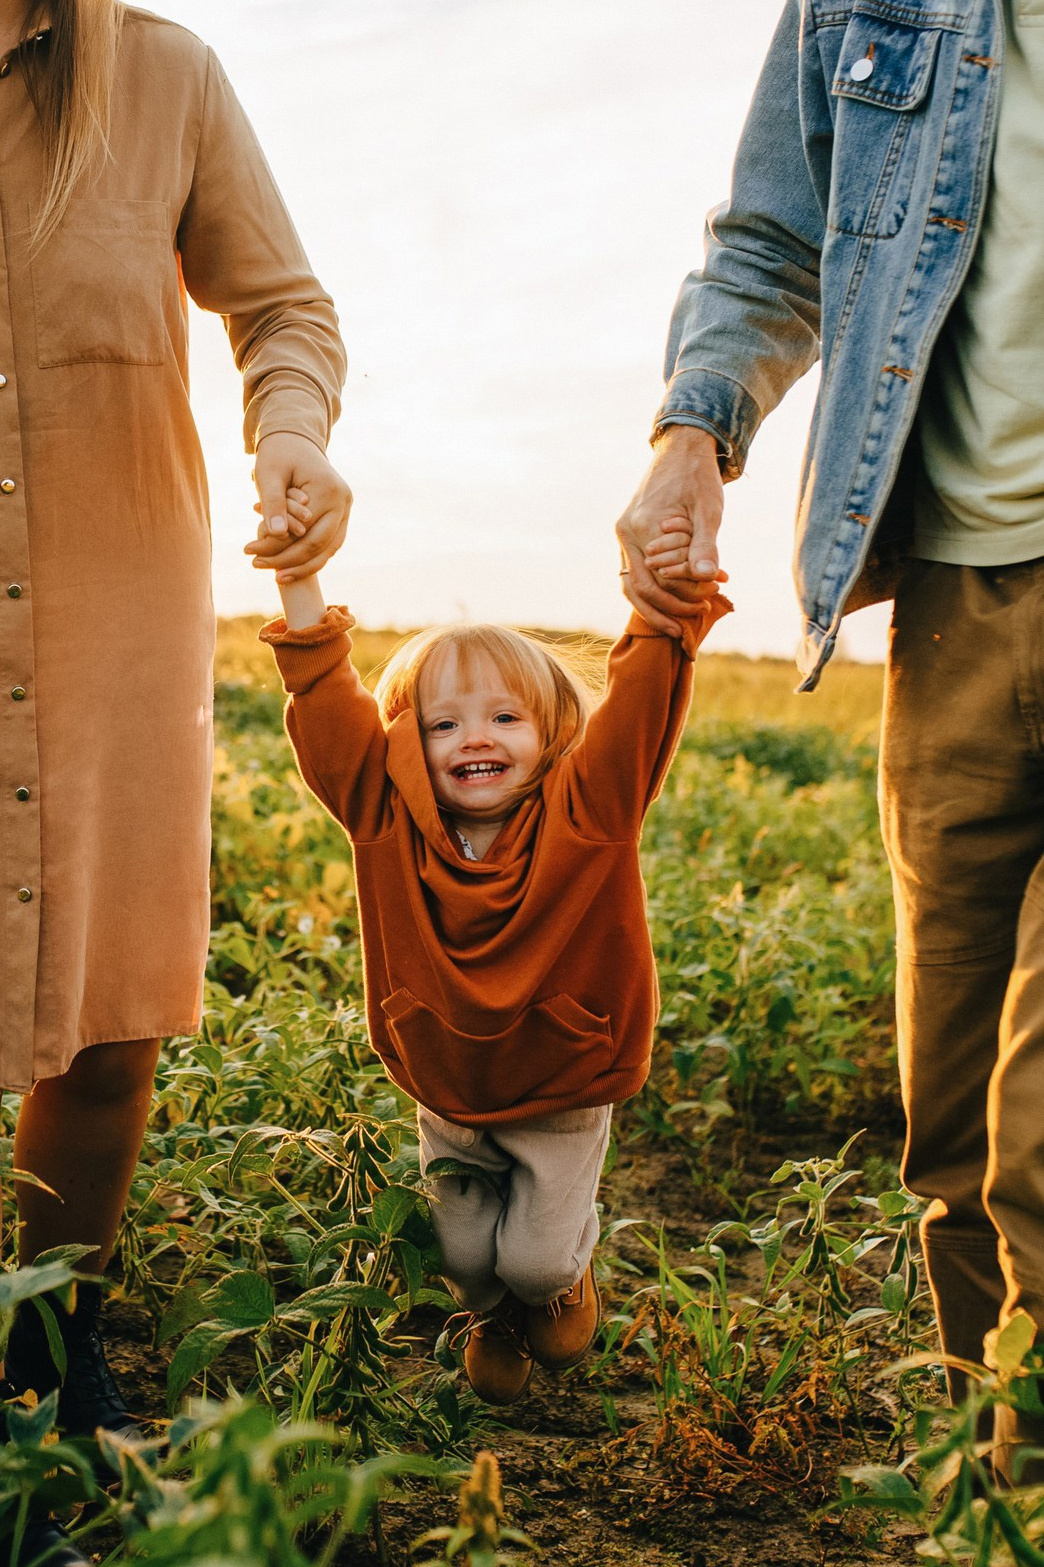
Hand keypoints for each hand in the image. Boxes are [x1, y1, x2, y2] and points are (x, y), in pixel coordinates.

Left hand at [244, 432, 351, 582]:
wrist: (296, 440)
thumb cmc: (279, 454)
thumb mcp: (269, 474)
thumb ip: (273, 503)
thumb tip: (276, 536)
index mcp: (328, 490)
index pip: (303, 531)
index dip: (277, 548)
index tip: (250, 553)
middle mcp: (343, 502)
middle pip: (318, 545)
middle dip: (289, 561)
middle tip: (258, 567)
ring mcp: (346, 509)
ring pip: (327, 549)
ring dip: (302, 565)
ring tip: (275, 575)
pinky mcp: (341, 515)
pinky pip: (329, 544)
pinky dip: (311, 557)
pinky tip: (289, 566)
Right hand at [615, 425, 725, 633]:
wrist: (682, 449)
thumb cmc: (698, 477)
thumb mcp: (709, 509)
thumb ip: (706, 544)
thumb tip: (708, 578)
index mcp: (641, 527)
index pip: (658, 579)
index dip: (683, 595)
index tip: (710, 600)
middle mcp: (626, 534)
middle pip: (637, 589)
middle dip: (664, 610)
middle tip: (688, 626)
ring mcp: (625, 535)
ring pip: (631, 583)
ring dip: (654, 606)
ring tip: (677, 623)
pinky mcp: (630, 534)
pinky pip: (636, 570)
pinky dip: (653, 588)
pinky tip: (672, 598)